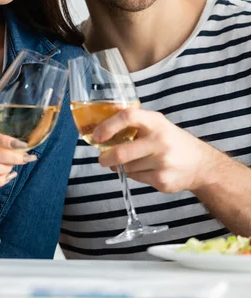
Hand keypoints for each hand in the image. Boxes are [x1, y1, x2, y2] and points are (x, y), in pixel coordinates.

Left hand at [94, 107, 219, 193]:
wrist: (201, 164)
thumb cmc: (172, 141)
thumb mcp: (157, 124)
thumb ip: (135, 124)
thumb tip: (101, 133)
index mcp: (156, 122)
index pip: (128, 116)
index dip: (109, 126)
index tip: (97, 136)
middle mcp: (160, 141)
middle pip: (123, 152)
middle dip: (106, 158)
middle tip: (101, 159)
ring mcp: (162, 162)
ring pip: (128, 168)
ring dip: (123, 167)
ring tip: (133, 162)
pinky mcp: (163, 181)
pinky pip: (137, 179)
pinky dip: (136, 175)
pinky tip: (148, 170)